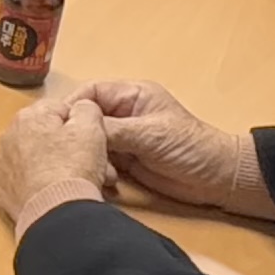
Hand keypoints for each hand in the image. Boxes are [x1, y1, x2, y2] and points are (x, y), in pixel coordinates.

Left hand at [0, 94, 117, 235]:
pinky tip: (56, 193)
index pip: (60, 110)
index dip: (81, 126)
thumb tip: (81, 108)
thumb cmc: (72, 170)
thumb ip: (86, 108)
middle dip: (70, 148)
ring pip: (38, 159)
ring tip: (76, 182)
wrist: (55, 212)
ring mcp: (4, 165)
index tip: (91, 141)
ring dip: (56, 166)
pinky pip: (27, 180)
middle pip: (48, 136)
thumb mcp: (91, 127)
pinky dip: (40, 185)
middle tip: (90, 164)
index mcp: (29, 116)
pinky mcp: (3, 190)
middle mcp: (10, 137)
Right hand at [77, 80, 274, 221]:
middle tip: (69, 152)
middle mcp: (124, 114)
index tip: (58, 125)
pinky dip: (97, 170)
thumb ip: (114, 130)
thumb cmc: (191, 147)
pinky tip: (102, 180)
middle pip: (87, 119)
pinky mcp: (125, 161)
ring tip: (94, 169)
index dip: (73, 107)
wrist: (216, 179)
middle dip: (78, 136)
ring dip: (88, 156)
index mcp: (131, 96)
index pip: (91, 94)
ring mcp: (124, 139)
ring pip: (90, 143)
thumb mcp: (150, 134)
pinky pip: (100, 162)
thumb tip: (80, 129)